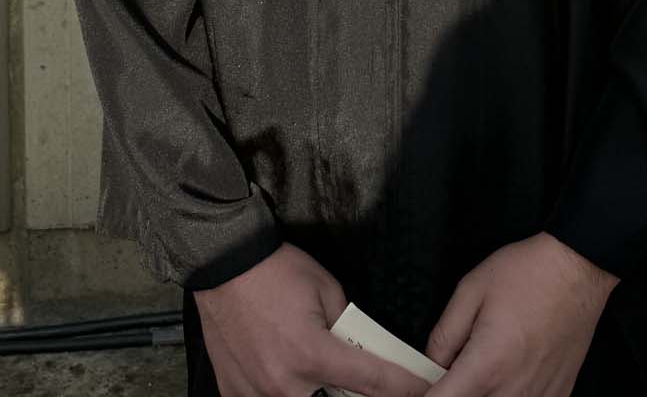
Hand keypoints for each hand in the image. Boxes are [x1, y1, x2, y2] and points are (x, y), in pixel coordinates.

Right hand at [194, 241, 434, 396]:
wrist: (223, 263)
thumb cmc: (275, 270)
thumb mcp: (326, 288)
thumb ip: (347, 326)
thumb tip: (360, 348)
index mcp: (313, 354)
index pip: (372, 381)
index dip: (404, 387)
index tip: (423, 389)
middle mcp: (285, 384)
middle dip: (353, 391)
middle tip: (350, 369)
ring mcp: (256, 394)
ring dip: (316, 391)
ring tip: (311, 364)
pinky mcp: (235, 393)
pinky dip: (284, 391)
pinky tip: (284, 372)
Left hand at [424, 233, 618, 396]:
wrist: (578, 269)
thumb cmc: (531, 274)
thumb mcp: (471, 290)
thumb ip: (444, 335)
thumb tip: (430, 364)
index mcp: (487, 367)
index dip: (427, 394)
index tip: (427, 385)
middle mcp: (512, 392)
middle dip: (457, 389)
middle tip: (460, 365)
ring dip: (484, 391)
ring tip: (489, 362)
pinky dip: (509, 392)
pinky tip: (511, 370)